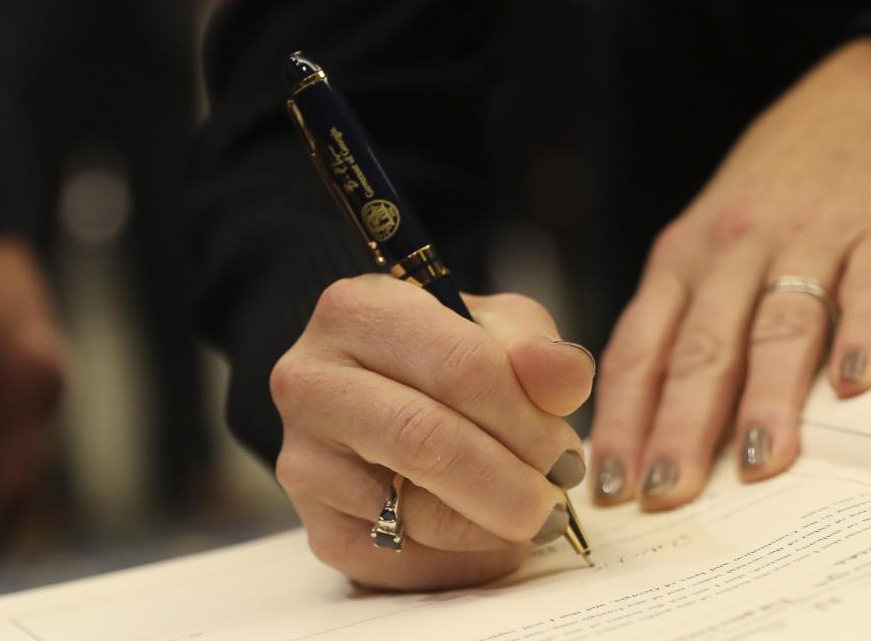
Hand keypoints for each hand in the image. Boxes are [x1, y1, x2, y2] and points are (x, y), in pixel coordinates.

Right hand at [270, 276, 594, 590]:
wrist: (386, 398)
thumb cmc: (448, 357)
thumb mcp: (500, 330)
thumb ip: (538, 351)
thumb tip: (563, 379)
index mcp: (358, 311)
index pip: (458, 365)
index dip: (525, 417)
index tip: (566, 450)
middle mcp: (311, 381)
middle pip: (426, 440)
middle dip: (510, 479)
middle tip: (556, 498)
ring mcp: (304, 459)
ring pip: (414, 509)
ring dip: (492, 524)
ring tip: (531, 513)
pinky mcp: (318, 528)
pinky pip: (402, 560)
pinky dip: (463, 560)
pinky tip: (487, 535)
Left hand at [589, 38, 870, 509]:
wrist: (865, 105)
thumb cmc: (772, 197)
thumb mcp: (707, 246)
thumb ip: (684, 325)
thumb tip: (652, 431)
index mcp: (682, 260)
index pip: (640, 348)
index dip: (624, 418)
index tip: (612, 484)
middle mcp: (734, 248)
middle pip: (702, 346)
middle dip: (680, 423)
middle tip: (668, 490)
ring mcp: (809, 237)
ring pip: (779, 322)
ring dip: (767, 393)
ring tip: (760, 460)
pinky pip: (870, 286)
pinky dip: (863, 332)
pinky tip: (858, 384)